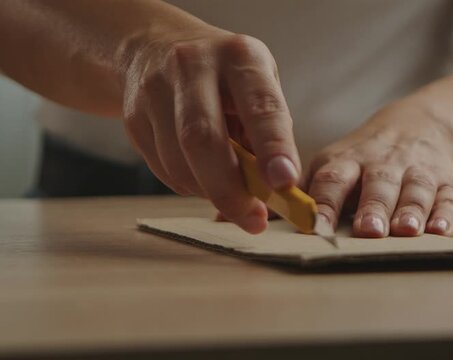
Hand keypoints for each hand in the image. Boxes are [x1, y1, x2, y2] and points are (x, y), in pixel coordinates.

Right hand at [121, 27, 300, 233]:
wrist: (155, 46)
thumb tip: (274, 190)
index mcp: (240, 56)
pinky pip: (163, 168)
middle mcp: (193, 66)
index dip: (274, 148)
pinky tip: (203, 177)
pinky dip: (189, 185)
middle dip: (230, 189)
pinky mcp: (133, 116)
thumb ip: (269, 133)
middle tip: (254, 220)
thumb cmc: (226, 77)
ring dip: (209, 192)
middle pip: (203, 139)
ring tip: (231, 195)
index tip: (285, 184)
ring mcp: (155, 89)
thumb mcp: (258, 87)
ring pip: (179, 161)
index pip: (260, 106)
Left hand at [305, 100, 452, 236]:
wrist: (421, 127)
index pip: (332, 180)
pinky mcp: (447, 182)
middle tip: (369, 230)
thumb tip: (248, 219)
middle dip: (374, 207)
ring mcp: (417, 171)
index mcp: (347, 161)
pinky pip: (450, 198)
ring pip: (415, 190)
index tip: (317, 227)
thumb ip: (303, 194)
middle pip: (377, 184)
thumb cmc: (364, 159)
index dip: (325, 203)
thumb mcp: (333, 165)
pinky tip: (441, 230)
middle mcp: (382, 164)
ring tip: (407, 230)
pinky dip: (446, 214)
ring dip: (411, 210)